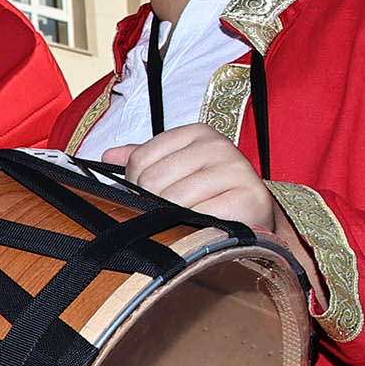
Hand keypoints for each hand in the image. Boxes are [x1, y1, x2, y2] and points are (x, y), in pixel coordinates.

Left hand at [104, 126, 281, 231]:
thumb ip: (144, 162)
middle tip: (171, 217)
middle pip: (152, 180)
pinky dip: (192, 231)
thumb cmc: (211, 199)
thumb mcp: (178, 173)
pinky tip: (200, 232)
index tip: (154, 198)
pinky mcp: (249, 197)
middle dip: (153, 206)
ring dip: (172, 221)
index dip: (137, 186)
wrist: (256, 225)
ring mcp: (236, 169)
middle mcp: (218, 145)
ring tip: (186, 224)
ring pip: (171, 201)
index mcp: (197, 133)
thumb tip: (108, 155)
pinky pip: (197, 219)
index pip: (140, 160)